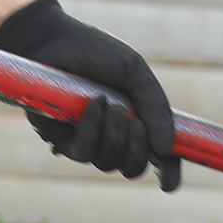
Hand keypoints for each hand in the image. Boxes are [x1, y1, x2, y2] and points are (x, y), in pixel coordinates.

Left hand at [0, 0, 180, 191]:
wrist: (54, 40)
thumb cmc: (96, 54)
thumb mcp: (135, 73)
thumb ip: (156, 107)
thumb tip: (165, 149)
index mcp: (139, 123)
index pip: (158, 159)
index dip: (168, 173)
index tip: (168, 182)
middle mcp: (115, 138)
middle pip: (133, 168)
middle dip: (138, 150)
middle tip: (135, 123)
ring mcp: (89, 142)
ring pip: (109, 163)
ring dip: (115, 135)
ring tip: (110, 104)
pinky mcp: (63, 141)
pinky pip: (84, 153)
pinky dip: (93, 130)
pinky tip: (93, 105)